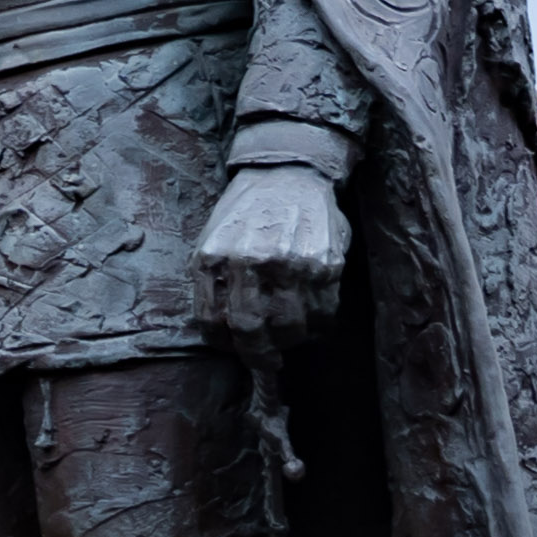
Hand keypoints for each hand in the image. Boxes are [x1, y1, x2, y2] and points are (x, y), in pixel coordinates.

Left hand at [197, 162, 348, 344]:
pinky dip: (320, 325)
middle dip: (259, 355)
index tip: (232, 348)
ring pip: (290, 326)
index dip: (223, 344)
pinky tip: (314, 323)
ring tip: (291, 338)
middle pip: (251, 329)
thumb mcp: (213, 240)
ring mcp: (290, 263)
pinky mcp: (324, 263)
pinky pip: (323, 310)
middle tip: (266, 362)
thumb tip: (225, 333)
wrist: (287, 174)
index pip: (212, 320)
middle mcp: (250, 261)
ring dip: (291, 341)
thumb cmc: (246, 213)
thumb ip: (215, 281)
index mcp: (212, 257)